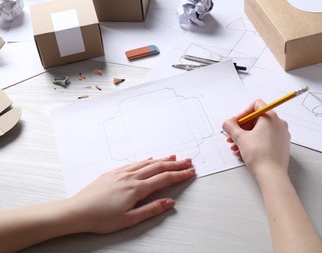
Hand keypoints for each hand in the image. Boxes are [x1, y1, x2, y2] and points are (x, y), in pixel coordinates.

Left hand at [68, 155, 194, 233]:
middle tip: (188, 162)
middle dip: (175, 165)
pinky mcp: (113, 172)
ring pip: (147, 163)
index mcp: (137, 189)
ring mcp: (121, 173)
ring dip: (162, 160)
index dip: (180, 175)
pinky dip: (146, 160)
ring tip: (174, 157)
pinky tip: (149, 159)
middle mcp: (130, 177)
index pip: (164, 179)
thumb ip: (152, 209)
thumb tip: (169, 202)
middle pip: (158, 167)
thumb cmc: (100, 218)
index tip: (190, 172)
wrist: (77, 211)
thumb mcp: (129, 219)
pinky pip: (134, 163)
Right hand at [222, 99, 290, 176]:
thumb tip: (228, 122)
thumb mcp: (240, 138)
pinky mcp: (282, 144)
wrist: (271, 174)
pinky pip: (266, 138)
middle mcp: (279, 123)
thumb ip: (231, 126)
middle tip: (233, 136)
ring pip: (261, 130)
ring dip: (246, 136)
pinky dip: (255, 142)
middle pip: (257, 119)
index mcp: (270, 117)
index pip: (256, 105)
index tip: (236, 123)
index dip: (243, 113)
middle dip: (242, 128)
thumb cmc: (259, 155)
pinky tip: (244, 151)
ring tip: (236, 146)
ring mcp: (282, 134)